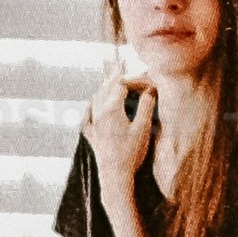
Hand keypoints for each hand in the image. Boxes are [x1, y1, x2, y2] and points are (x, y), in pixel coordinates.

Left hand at [77, 74, 154, 210]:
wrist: (115, 177)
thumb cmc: (131, 154)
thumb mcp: (143, 129)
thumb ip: (147, 106)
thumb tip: (150, 89)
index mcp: (112, 109)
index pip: (119, 85)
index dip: (127, 75)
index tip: (132, 64)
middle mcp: (99, 114)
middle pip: (106, 88)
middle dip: (112, 74)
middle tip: (115, 59)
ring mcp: (94, 125)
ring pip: (96, 99)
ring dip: (102, 86)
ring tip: (106, 76)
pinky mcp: (92, 137)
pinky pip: (87, 117)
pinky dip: (90, 106)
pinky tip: (90, 104)